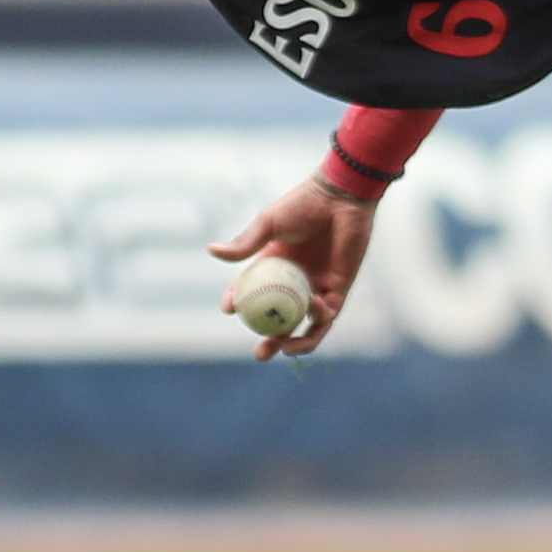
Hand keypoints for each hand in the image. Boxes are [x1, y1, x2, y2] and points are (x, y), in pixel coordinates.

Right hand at [209, 178, 378, 359]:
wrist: (340, 197)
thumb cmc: (304, 205)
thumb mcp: (269, 223)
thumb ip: (245, 243)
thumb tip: (211, 251)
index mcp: (274, 265)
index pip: (253, 292)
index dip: (239, 304)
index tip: (228, 309)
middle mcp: (295, 281)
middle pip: (280, 319)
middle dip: (270, 340)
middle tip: (261, 353)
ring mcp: (318, 286)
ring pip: (306, 324)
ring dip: (297, 341)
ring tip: (284, 348)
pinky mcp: (340, 287)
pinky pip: (328, 313)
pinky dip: (319, 318)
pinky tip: (311, 309)